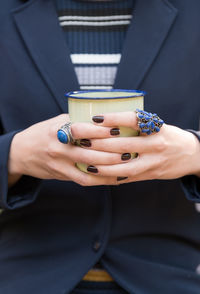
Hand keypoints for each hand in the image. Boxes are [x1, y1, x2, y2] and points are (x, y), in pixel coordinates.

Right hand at [8, 114, 132, 186]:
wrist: (22, 152)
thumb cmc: (43, 133)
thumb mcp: (56, 121)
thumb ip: (77, 120)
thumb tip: (104, 116)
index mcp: (57, 130)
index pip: (80, 130)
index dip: (100, 130)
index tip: (118, 129)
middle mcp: (58, 148)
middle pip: (89, 153)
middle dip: (111, 154)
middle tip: (129, 151)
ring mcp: (59, 164)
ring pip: (88, 170)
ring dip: (109, 169)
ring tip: (126, 166)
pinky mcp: (61, 175)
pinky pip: (84, 180)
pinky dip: (101, 180)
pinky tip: (114, 178)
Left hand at [84, 111, 199, 181]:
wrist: (192, 155)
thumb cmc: (169, 136)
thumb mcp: (158, 125)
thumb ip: (137, 124)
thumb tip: (104, 120)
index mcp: (157, 128)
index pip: (133, 120)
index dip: (113, 118)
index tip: (94, 117)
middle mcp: (155, 146)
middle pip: (122, 144)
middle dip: (97, 141)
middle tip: (79, 137)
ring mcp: (152, 163)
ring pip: (123, 166)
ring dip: (101, 164)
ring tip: (83, 159)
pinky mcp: (149, 176)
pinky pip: (125, 178)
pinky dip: (109, 177)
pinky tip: (94, 174)